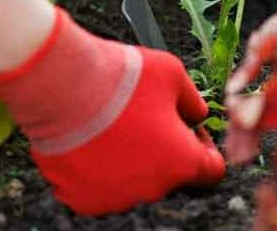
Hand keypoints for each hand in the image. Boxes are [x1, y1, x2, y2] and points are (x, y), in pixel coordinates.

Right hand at [0, 8, 225, 214]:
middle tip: (145, 120)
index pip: (211, 170)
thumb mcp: (175, 76)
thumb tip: (197, 115)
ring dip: (131, 162)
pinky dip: (98, 170)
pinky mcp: (83, 199)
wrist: (65, 86)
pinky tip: (93, 140)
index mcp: (184, 163)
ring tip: (115, 126)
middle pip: (169, 175)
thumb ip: (194, 102)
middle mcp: (153, 190)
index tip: (187, 128)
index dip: (204, 146)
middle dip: (164, 151)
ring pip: (133, 183)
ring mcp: (116, 199)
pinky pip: (99, 188)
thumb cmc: (123, 78)